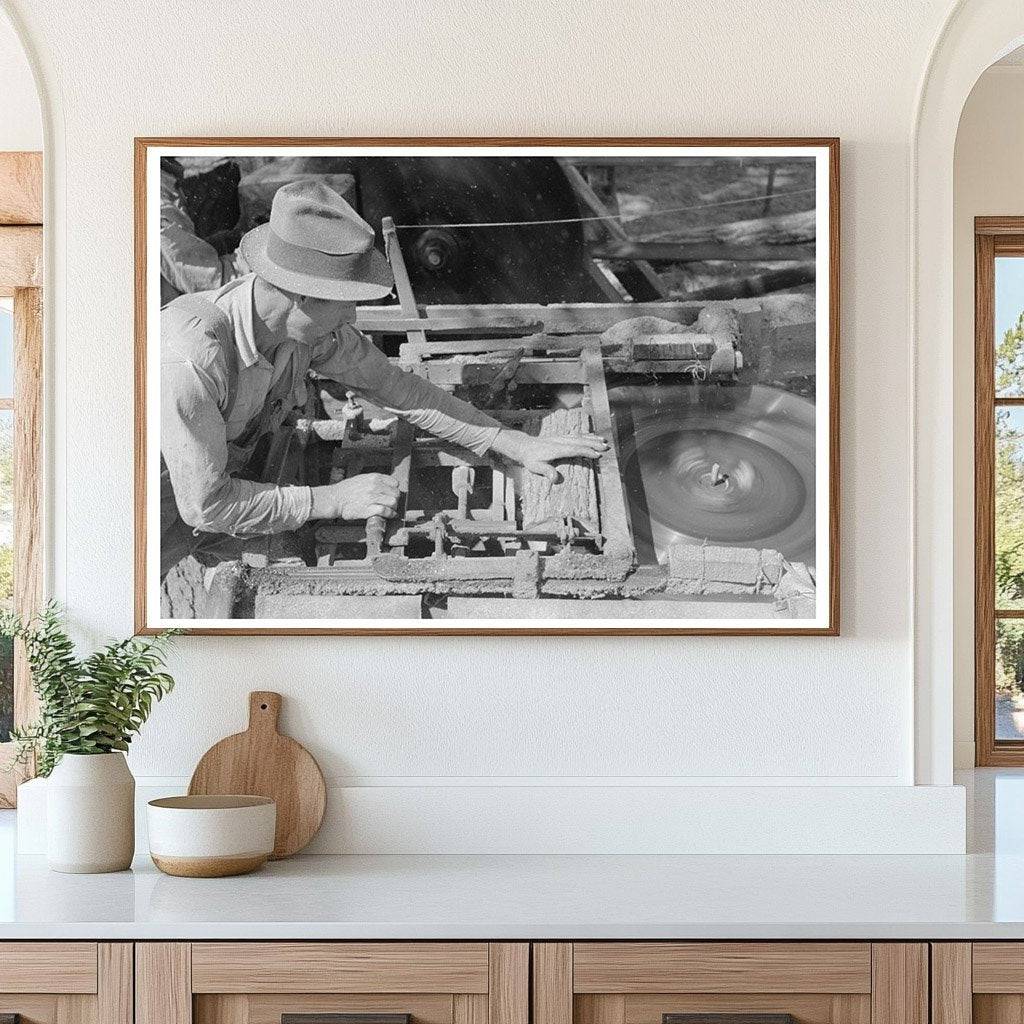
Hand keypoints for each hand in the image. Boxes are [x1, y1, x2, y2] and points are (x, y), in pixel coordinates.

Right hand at [309, 473, 399, 520]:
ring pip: (393, 502)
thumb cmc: (347, 489)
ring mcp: (372, 497)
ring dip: (394, 508)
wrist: (335, 498)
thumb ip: (375, 481)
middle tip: (392, 504)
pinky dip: (390, 514)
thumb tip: (386, 486)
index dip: (394, 490)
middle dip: (395, 500)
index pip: (395, 483)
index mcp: (374, 477)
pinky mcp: (369, 509)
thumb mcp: (362, 479)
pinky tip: (389, 515)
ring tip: (391, 510)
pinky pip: (385, 511)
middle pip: (396, 493)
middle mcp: (375, 486)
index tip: (392, 494)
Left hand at [490, 428, 608, 481]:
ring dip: (592, 438)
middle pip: (579, 441)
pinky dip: (586, 435)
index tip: (597, 455)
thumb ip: (546, 472)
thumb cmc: (530, 459)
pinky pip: (576, 435)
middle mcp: (560, 441)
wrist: (524, 446)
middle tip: (606, 447)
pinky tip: (594, 436)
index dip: (586, 451)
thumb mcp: (535, 467)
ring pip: (579, 436)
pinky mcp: (561, 437)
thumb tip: (555, 479)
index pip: (574, 449)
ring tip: (604, 441)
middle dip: (593, 444)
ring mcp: (561, 437)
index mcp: (556, 448)